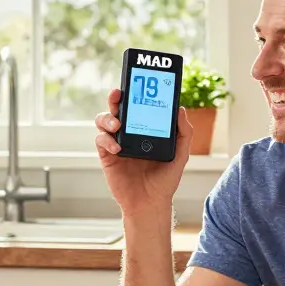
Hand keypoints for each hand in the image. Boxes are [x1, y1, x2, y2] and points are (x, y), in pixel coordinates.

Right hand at [94, 88, 192, 214]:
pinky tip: (118, 148)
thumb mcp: (180, 154)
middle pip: (118, 108)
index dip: (135, 92)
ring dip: (107, 118)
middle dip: (116, 97)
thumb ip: (184, 132)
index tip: (137, 82)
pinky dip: (106, 141)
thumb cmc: (165, 179)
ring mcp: (116, 143)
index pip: (138, 105)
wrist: (151, 203)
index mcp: (145, 128)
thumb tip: (180, 109)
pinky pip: (101, 141)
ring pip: (104, 121)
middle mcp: (129, 132)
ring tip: (117, 125)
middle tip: (118, 94)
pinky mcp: (107, 156)